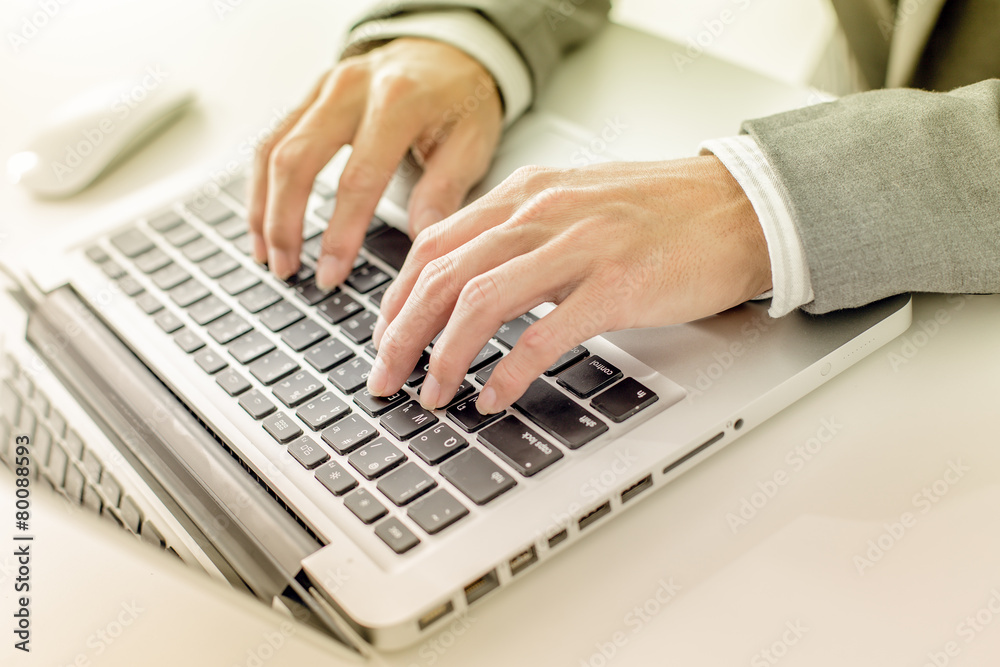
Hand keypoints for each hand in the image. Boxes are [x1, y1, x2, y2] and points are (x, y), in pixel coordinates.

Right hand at [248, 38, 502, 286]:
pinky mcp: (309, 94)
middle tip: (286, 271)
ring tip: (267, 255)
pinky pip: (271, 139)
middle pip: (297, 160)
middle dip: (285, 223)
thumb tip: (421, 242)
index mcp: (398, 101)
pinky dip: (261, 184)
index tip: (331, 274)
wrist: (448, 50)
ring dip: (263, 208)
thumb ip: (445, 191)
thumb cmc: (461, 101)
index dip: (340, 233)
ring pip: (272, 149)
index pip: (358, 178)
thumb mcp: (472, 143)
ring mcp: (324, 88)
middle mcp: (352, 88)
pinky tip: (263, 219)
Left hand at [367, 156, 771, 413]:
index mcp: (526, 194)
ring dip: (443, 355)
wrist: (739, 206)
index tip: (385, 335)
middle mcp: (542, 212)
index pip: (434, 244)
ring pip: (479, 301)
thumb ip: (521, 234)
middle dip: (401, 333)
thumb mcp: (574, 204)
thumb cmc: (661, 212)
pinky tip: (494, 396)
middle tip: (385, 377)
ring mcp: (579, 246)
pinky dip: (509, 371)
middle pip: (442, 275)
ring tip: (431, 393)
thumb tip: (471, 284)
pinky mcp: (617, 285)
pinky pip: (544, 335)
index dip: (398, 297)